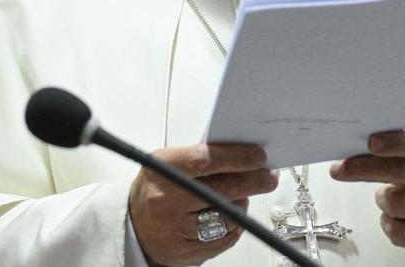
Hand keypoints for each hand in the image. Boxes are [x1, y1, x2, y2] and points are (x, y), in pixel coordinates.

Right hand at [129, 144, 277, 266]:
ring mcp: (179, 228)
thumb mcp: (167, 164)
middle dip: (253, 180)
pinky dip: (234, 224)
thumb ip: (198, 156)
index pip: (204, 160)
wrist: (136, 229)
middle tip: (267, 176)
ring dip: (241, 203)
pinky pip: (228, 236)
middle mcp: (167, 200)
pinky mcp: (191, 251)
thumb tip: (239, 152)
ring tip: (237, 196)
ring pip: (229, 214)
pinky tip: (226, 215)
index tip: (257, 156)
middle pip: (222, 189)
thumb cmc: (155, 191)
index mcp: (161, 170)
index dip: (235, 157)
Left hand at [329, 130, 404, 259]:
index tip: (372, 143)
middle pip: (403, 172)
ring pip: (394, 203)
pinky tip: (400, 218)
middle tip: (340, 169)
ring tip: (394, 197)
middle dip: (365, 169)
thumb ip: (394, 151)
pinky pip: (396, 230)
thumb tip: (352, 154)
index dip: (397, 143)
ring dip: (382, 199)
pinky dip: (388, 223)